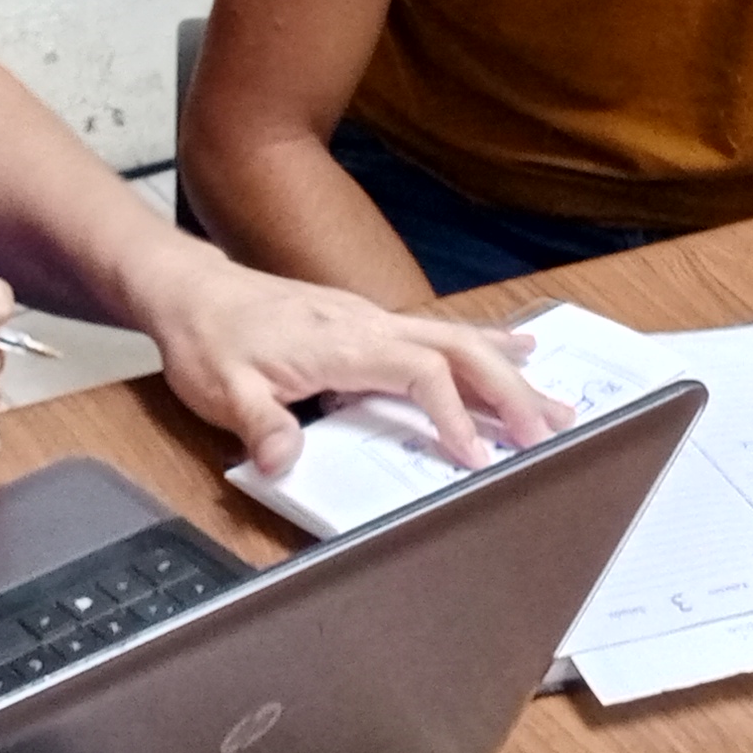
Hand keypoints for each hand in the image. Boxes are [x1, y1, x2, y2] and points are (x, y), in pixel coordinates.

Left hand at [147, 256, 565, 478]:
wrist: (192, 292)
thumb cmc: (208, 338)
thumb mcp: (220, 389)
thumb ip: (259, 424)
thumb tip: (285, 460)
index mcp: (341, 342)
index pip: (419, 372)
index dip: (452, 414)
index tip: (476, 457)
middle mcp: (368, 323)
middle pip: (458, 349)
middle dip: (508, 391)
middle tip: (549, 434)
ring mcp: (373, 318)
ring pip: (459, 339)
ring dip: (510, 372)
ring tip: (560, 404)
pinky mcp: (370, 322)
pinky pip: (441, 331)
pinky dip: (488, 341)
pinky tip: (521, 347)